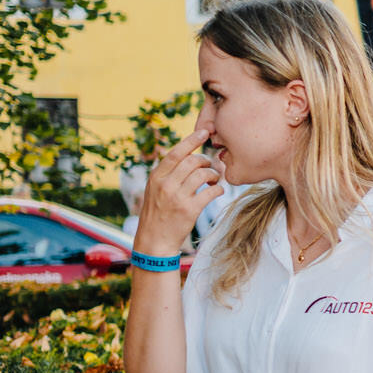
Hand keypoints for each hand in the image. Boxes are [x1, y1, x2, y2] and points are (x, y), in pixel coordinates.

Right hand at [137, 128, 226, 254]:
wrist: (154, 241)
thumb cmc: (157, 214)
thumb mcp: (155, 190)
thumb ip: (167, 174)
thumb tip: (187, 156)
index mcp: (156, 177)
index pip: (175, 153)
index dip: (191, 140)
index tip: (205, 132)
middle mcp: (165, 184)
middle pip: (193, 161)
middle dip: (207, 161)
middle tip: (212, 168)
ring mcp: (177, 197)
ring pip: (203, 174)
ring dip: (214, 175)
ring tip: (215, 181)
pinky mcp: (189, 210)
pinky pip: (211, 192)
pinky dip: (218, 189)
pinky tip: (218, 191)